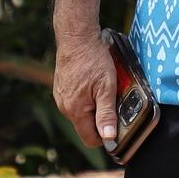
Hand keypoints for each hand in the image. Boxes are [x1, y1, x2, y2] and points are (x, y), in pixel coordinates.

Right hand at [52, 30, 118, 152]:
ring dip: (93, 107)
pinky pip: (75, 101)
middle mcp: (64, 107)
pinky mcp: (60, 88)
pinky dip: (85, 97)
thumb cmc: (93, 60)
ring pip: (81, 113)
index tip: (117, 126)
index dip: (105, 137)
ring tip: (102, 89)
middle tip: (113, 101)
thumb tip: (108, 138)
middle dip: (100, 119)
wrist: (76, 38)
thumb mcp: (107, 87)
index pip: (90, 139)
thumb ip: (107, 114)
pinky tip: (92, 83)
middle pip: (85, 126)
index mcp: (75, 111)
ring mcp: (60, 98)